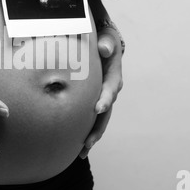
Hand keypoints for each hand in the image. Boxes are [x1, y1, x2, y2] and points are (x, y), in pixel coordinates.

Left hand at [79, 27, 122, 158]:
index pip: (110, 88)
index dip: (105, 98)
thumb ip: (106, 42)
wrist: (102, 45)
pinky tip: (77, 147)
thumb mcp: (107, 38)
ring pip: (99, 120)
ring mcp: (102, 98)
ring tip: (82, 151)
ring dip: (92, 135)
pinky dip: (86, 132)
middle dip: (98, 127)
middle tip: (88, 141)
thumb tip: (104, 49)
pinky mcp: (93, 102)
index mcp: (113, 76)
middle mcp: (110, 91)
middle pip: (106, 112)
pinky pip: (91, 119)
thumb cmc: (103, 41)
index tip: (98, 108)